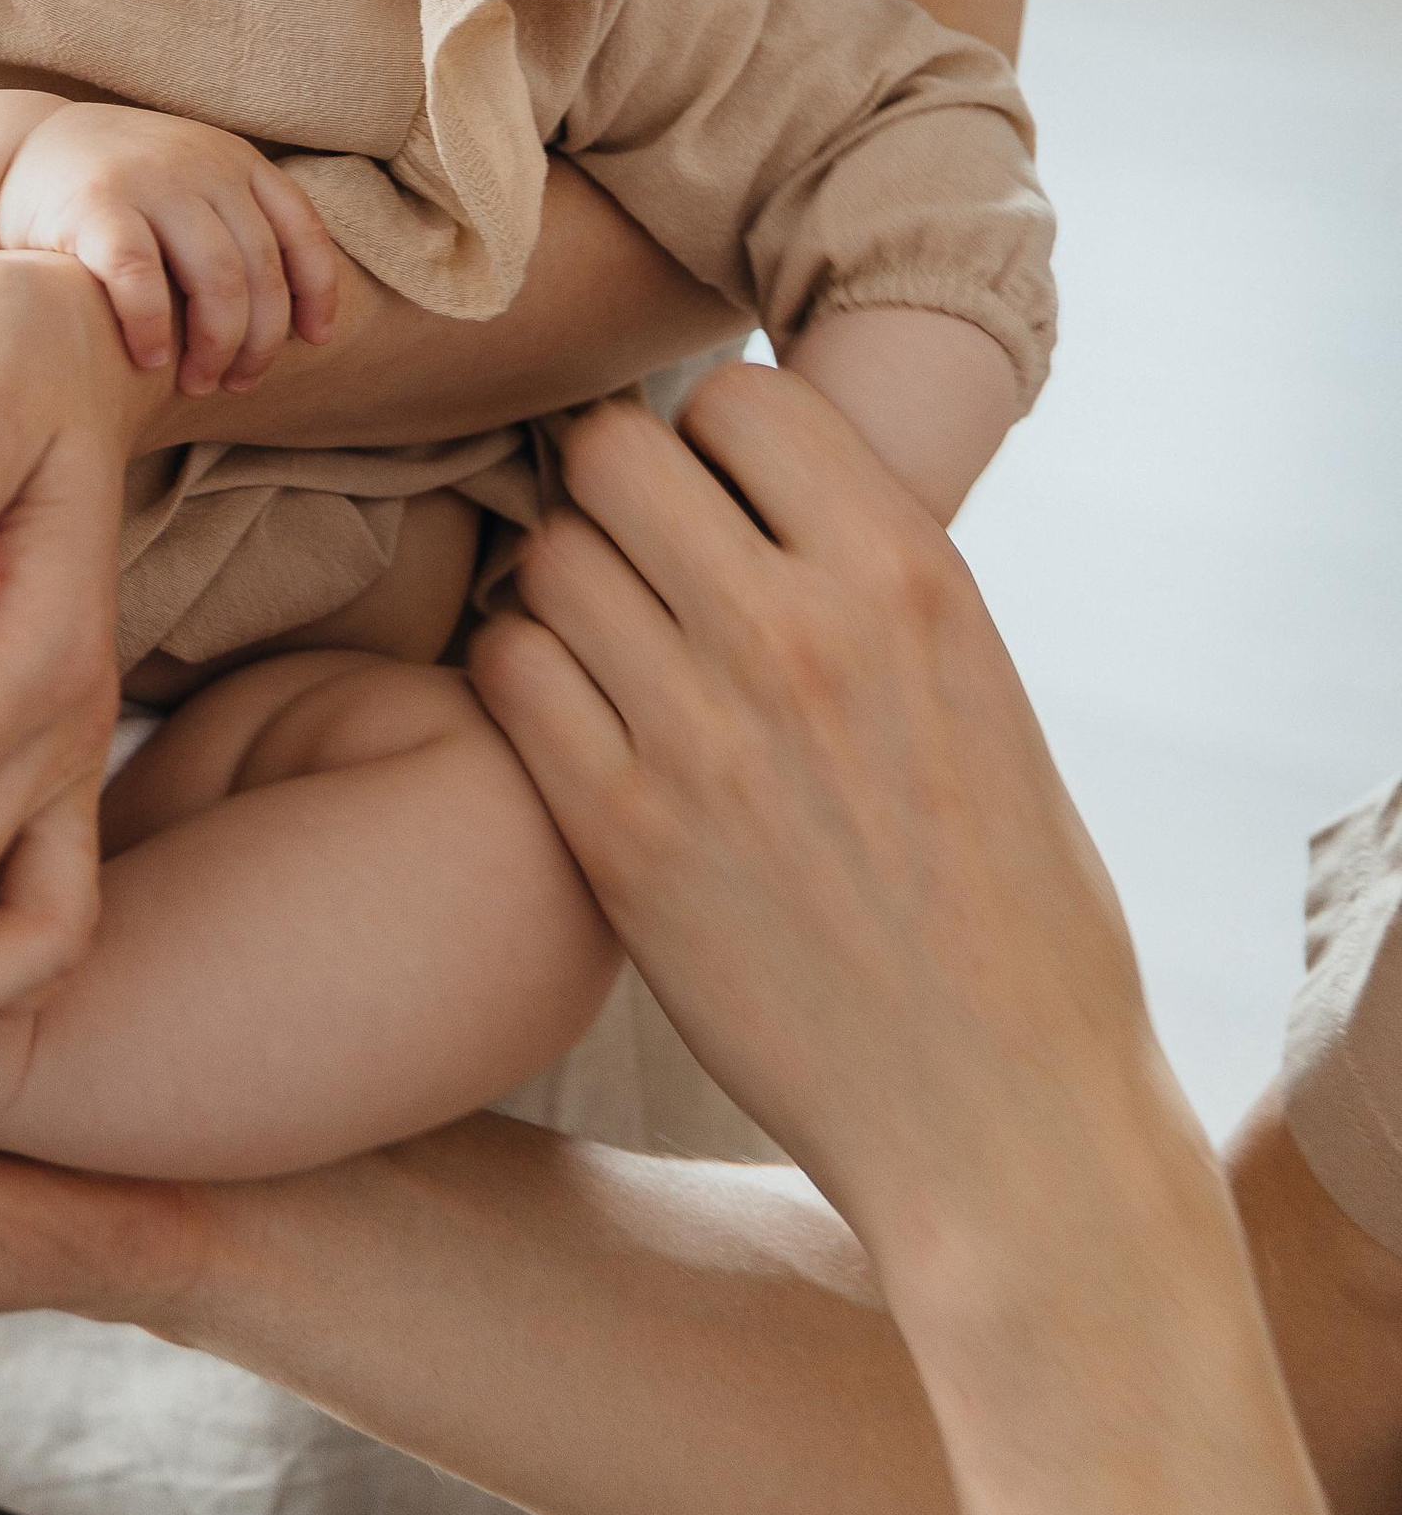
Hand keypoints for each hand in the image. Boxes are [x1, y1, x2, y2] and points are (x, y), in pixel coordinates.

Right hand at [0, 103, 340, 392]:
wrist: (19, 153)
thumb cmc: (120, 194)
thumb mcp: (188, 187)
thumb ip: (234, 226)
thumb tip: (301, 318)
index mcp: (234, 161)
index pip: (301, 230)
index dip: (317, 293)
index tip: (314, 341)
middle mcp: (201, 164)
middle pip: (260, 270)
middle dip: (258, 340)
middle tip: (239, 383)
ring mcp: (150, 179)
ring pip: (216, 278)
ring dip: (215, 346)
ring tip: (197, 383)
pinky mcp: (95, 204)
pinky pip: (141, 277)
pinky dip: (154, 327)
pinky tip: (151, 359)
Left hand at [471, 369, 1162, 1279]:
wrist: (999, 1115)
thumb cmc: (1007, 897)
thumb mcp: (979, 681)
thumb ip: (860, 569)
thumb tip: (740, 474)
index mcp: (908, 575)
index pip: (739, 399)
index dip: (717, 439)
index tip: (724, 496)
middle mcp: (797, 630)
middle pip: (613, 454)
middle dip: (618, 491)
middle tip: (640, 556)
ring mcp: (698, 731)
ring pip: (546, 557)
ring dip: (563, 584)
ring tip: (608, 644)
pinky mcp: (619, 834)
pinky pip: (506, 672)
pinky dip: (522, 676)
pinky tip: (571, 716)